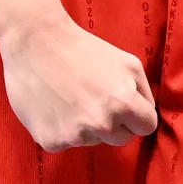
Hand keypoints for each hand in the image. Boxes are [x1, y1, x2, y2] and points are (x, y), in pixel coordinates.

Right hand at [0, 14, 156, 151]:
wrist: (35, 41)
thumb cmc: (83, 48)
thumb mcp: (127, 62)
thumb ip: (143, 92)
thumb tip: (147, 115)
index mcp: (123, 102)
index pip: (146, 127)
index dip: (137, 115)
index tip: (125, 106)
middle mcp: (101, 123)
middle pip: (121, 138)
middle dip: (115, 123)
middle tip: (95, 98)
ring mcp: (75, 135)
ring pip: (93, 140)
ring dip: (86, 125)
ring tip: (70, 97)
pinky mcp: (51, 141)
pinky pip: (66, 142)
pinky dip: (61, 128)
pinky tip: (53, 105)